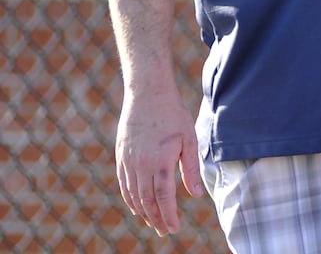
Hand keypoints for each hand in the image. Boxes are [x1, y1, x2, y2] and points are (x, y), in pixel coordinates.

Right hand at [115, 89, 202, 235]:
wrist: (147, 94)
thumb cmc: (173, 115)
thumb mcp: (189, 139)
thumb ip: (190, 168)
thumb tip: (194, 195)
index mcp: (161, 161)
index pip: (164, 197)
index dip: (168, 215)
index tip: (174, 229)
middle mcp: (141, 164)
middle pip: (147, 200)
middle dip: (156, 219)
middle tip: (165, 231)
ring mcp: (128, 161)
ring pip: (133, 195)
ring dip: (143, 212)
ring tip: (153, 222)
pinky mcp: (121, 157)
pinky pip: (124, 184)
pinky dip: (130, 199)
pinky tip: (138, 206)